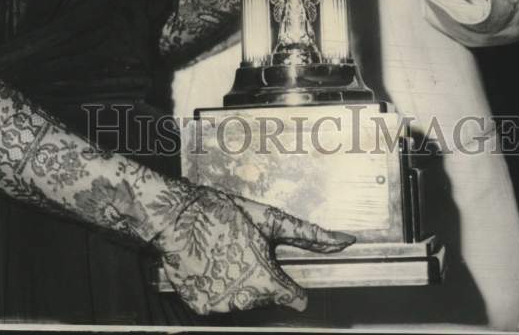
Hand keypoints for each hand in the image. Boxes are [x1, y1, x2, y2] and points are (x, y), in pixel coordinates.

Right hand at [154, 185, 353, 315]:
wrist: (174, 216)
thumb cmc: (221, 212)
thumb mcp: (266, 218)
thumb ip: (306, 235)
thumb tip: (344, 241)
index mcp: (265, 280)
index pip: (293, 298)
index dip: (290, 287)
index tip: (283, 278)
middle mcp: (245, 299)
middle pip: (264, 296)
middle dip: (259, 277)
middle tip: (242, 250)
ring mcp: (221, 306)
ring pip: (241, 299)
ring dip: (237, 282)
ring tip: (223, 253)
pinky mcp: (200, 307)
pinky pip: (216, 301)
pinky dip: (215, 287)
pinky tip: (209, 264)